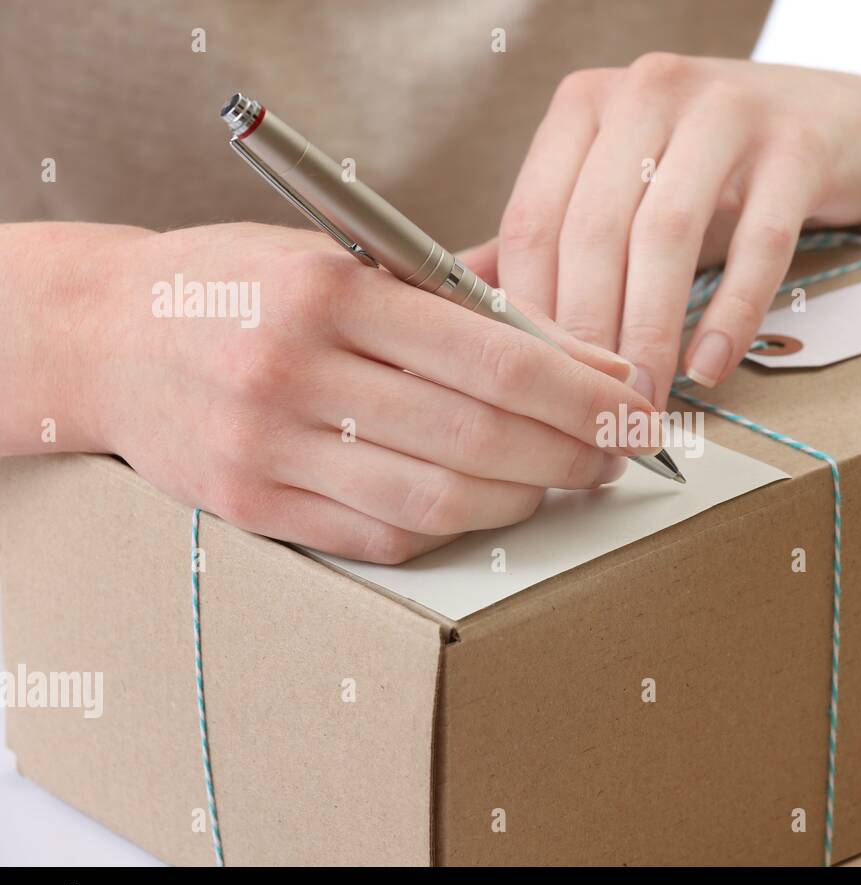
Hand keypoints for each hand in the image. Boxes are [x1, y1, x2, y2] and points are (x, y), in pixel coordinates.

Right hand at [74, 223, 653, 562]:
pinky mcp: (255, 506)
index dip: (586, 394)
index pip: (497, 360)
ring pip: (441, 498)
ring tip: (559, 479)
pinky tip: (483, 503)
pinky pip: (386, 535)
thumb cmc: (244, 285)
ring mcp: (270, 448)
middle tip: (613, 453)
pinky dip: (454, 525)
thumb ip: (459, 300)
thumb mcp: (343, 255)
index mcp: (330, 290)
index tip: (635, 407)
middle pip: (481, 437)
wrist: (107, 336)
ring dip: (525, 498)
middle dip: (573, 452)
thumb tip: (582, 354)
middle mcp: (295, 370)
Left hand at [485, 55, 860, 406]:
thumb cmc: (716, 173)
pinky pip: (756, 244)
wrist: (843, 124)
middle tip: (591, 413)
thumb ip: (550, 242)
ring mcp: (725, 110)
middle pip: (594, 232)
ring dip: (650, 334)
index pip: (534, 220)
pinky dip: (730, 315)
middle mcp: (647, 92)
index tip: (532, 388)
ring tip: (644, 403)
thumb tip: (461, 315)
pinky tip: (710, 367)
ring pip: (666, 237)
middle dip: (589, 338)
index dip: (529, 315)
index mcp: (586, 107)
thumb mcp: (624, 191)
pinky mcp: (796, 144)